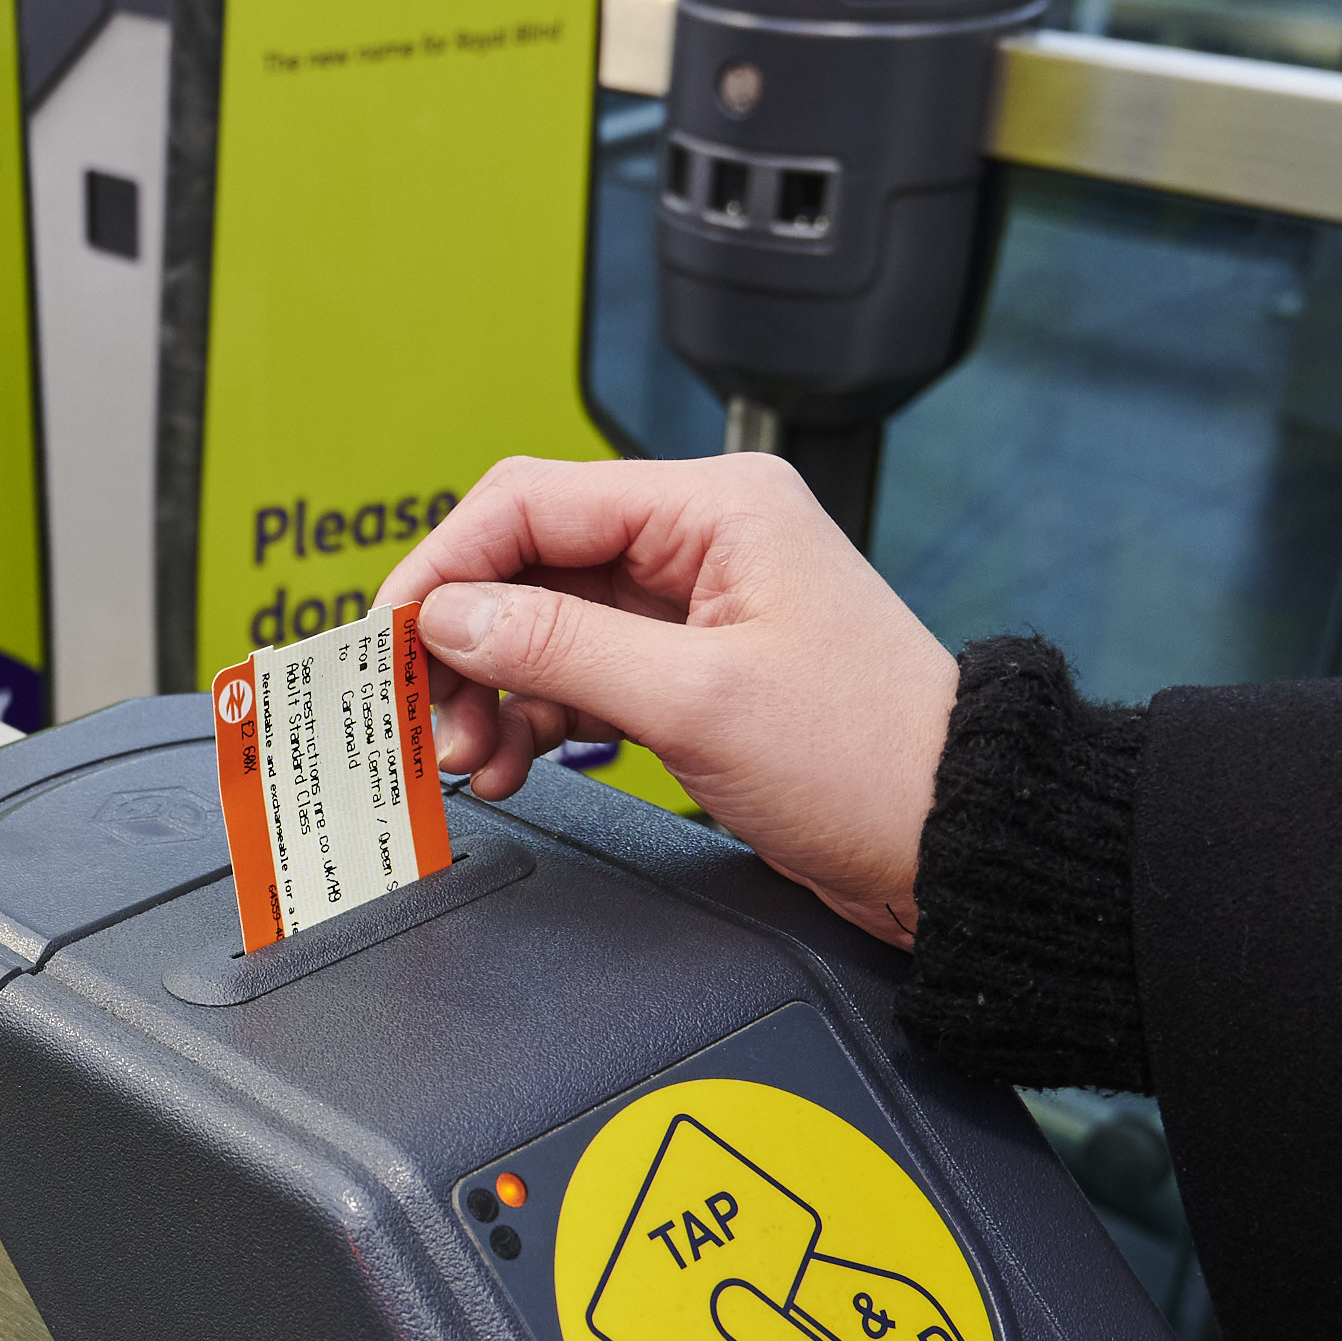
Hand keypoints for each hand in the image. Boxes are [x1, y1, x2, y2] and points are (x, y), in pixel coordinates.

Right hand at [371, 453, 958, 946]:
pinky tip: (514, 762)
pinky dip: (532, 716)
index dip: (444, 567)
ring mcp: (692, 605)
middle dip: (461, 642)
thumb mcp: (699, 701)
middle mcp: (699, 540)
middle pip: (526, 562)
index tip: (387, 638)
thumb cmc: (870, 759)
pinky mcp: (689, 668)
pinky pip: (575, 671)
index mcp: (715, 507)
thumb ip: (561, 648)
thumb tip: (451, 616)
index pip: (531, 501)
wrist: (953, 839)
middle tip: (421, 717)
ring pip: (541, 623)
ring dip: (490, 690)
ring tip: (472, 761)